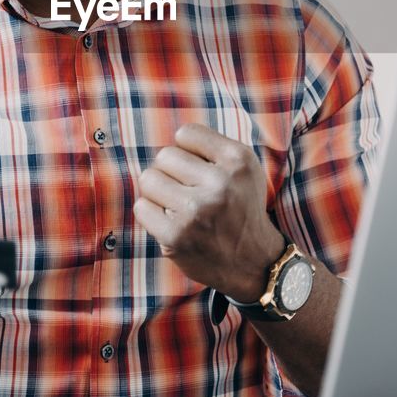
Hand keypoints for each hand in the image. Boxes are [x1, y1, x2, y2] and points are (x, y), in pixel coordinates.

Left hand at [134, 123, 285, 301]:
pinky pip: (141, 207)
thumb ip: (211, 148)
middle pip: (164, 156)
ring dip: (158, 191)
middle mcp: (220, 183)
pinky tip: (169, 221)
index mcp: (238, 160)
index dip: (188, 151)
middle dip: (171, 172)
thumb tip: (170, 140)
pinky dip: (151, 213)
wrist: (254, 263)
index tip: (198, 169)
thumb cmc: (241, 209)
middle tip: (186, 190)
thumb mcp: (244, 169)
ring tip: (176, 204)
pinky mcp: (176, 236)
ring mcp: (197, 211)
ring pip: (149, 179)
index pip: (186, 134)